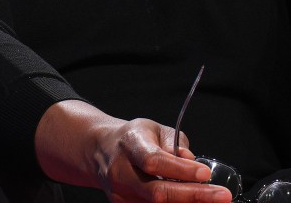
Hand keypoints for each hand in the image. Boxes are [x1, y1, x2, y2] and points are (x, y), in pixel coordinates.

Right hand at [35, 101, 232, 202]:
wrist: (100, 149)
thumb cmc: (133, 137)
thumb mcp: (153, 128)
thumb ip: (174, 142)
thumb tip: (192, 162)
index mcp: (128, 144)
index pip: (154, 160)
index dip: (181, 170)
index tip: (206, 173)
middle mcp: (120, 171)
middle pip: (158, 192)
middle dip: (193, 196)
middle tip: (222, 196)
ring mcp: (120, 193)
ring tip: (212, 200)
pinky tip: (192, 201)